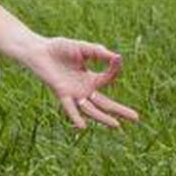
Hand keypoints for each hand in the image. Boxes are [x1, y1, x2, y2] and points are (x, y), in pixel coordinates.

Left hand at [23, 37, 138, 129]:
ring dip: (102, 118)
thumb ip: (99, 52)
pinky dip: (75, 116)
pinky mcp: (61, 93)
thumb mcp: (83, 48)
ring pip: (90, 109)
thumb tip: (117, 57)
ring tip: (116, 125)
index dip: (114, 70)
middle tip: (137, 118)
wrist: (38, 50)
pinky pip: (69, 107)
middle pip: (104, 103)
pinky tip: (82, 126)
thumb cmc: (59, 48)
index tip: (117, 60)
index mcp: (90, 78)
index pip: (108, 79)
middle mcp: (83, 89)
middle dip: (120, 111)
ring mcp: (73, 93)